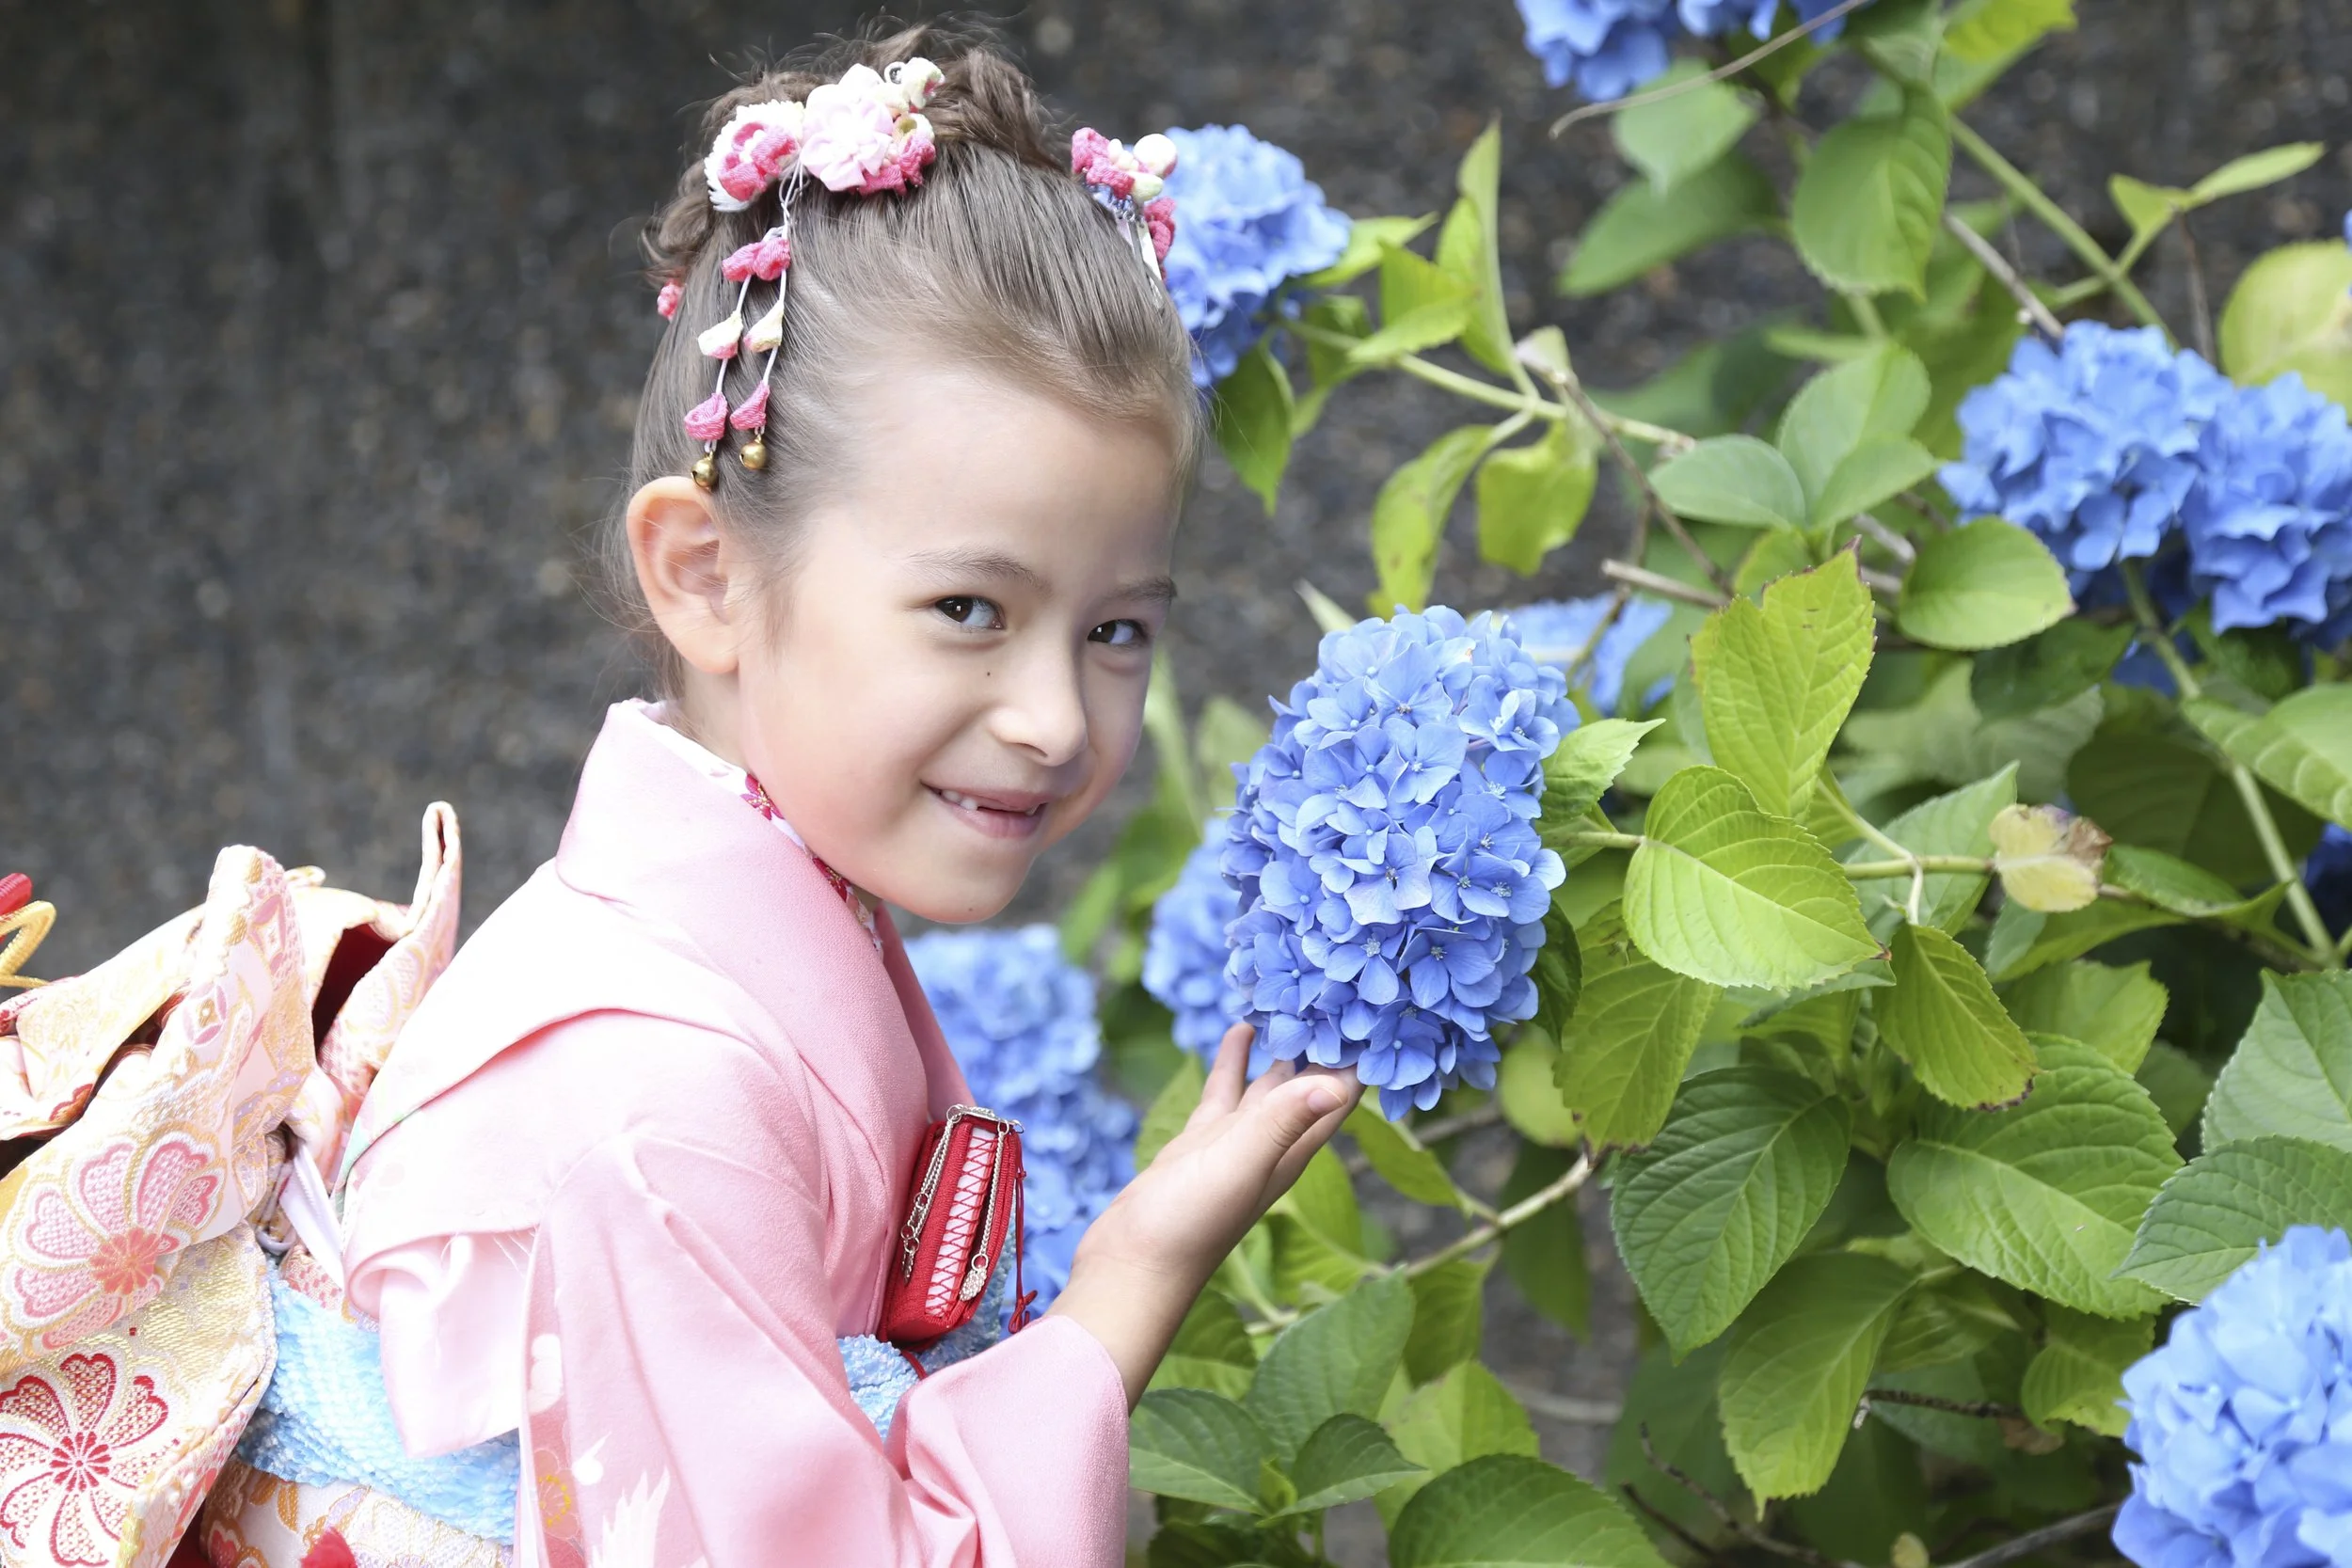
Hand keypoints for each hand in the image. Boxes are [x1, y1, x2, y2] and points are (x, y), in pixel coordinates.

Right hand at [1047, 1024, 1360, 1406]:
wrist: (1132, 1267)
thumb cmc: (1188, 1226)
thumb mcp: (1239, 1165)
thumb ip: (1282, 1122)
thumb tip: (1339, 1082)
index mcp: (1292, 1151)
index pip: (1340, 1095)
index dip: (1358, 1054)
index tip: (1372, 1005)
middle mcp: (1273, 1145)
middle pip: (1312, 1083)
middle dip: (1327, 1040)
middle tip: (1336, 986)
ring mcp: (1236, 1144)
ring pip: (1271, 1083)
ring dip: (1285, 1045)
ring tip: (1295, 998)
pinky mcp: (1201, 1143)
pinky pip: (1228, 1091)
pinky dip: (1237, 1060)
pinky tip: (1241, 1028)